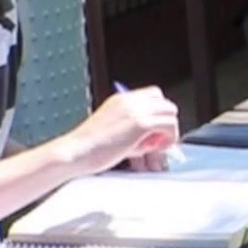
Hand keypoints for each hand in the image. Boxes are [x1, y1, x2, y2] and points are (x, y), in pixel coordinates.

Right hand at [54, 87, 178, 175]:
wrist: (75, 152)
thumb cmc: (89, 147)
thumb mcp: (115, 130)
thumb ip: (135, 129)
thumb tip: (157, 137)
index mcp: (121, 99)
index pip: (154, 95)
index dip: (158, 113)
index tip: (153, 131)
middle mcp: (129, 100)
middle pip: (166, 102)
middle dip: (166, 121)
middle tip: (156, 140)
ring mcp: (136, 110)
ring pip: (171, 113)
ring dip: (168, 130)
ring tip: (153, 146)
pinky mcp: (142, 124)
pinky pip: (170, 125)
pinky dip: (168, 138)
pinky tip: (153, 149)